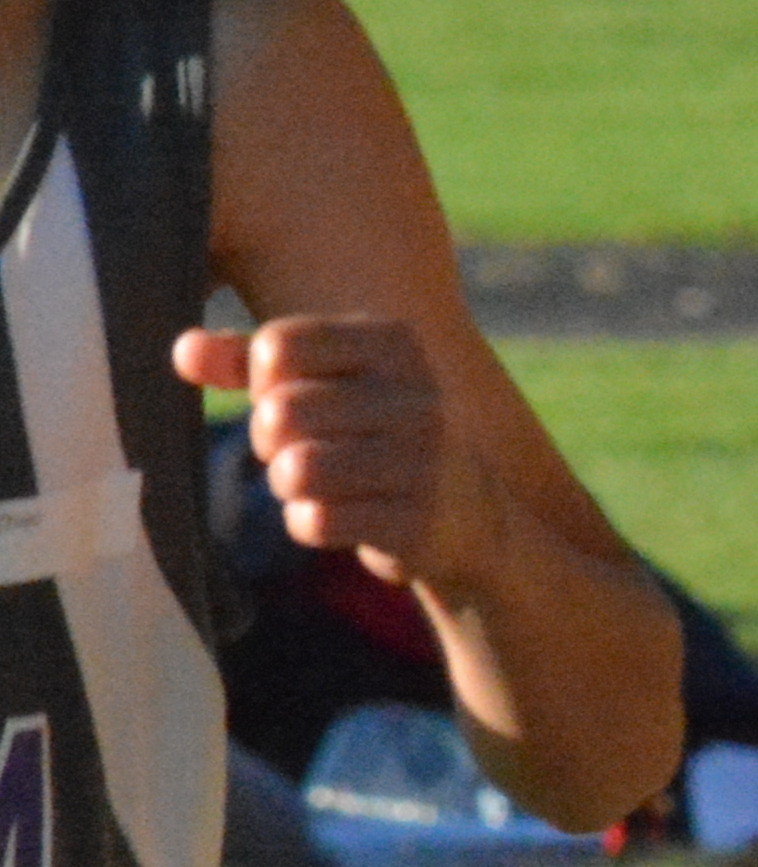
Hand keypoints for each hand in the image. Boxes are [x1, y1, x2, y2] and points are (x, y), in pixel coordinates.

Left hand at [174, 318, 484, 595]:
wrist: (466, 512)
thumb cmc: (369, 433)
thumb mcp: (321, 382)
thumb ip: (248, 361)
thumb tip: (182, 349)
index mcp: (393, 342)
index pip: (277, 346)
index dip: (260, 379)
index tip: (287, 395)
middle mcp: (418, 393)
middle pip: (280, 411)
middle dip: (268, 439)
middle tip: (293, 448)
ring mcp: (424, 459)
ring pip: (298, 469)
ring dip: (287, 484)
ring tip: (311, 483)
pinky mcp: (417, 520)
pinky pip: (317, 522)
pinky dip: (308, 523)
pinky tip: (336, 516)